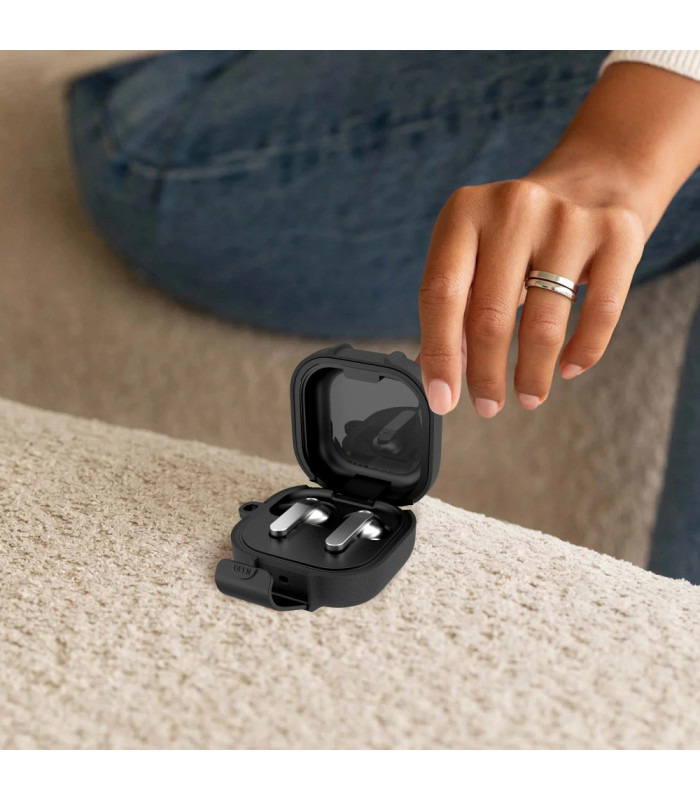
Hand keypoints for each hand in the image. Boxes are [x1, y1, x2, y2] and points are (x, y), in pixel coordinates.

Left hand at [418, 61, 699, 416]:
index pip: (441, 295)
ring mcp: (567, 219)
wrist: (592, 179)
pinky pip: (600, 313)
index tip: (442, 399)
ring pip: (543, 323)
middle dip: (485, 375)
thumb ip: (454, 305)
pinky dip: (583, 352)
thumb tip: (437, 373)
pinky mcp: (617, 234)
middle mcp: (512, 209)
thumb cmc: (517, 233)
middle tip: (487, 405)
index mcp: (463, 213)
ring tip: (527, 396)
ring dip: (532, 374)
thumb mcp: (473, 252)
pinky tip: (568, 368)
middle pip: (490, 316)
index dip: (439, 355)